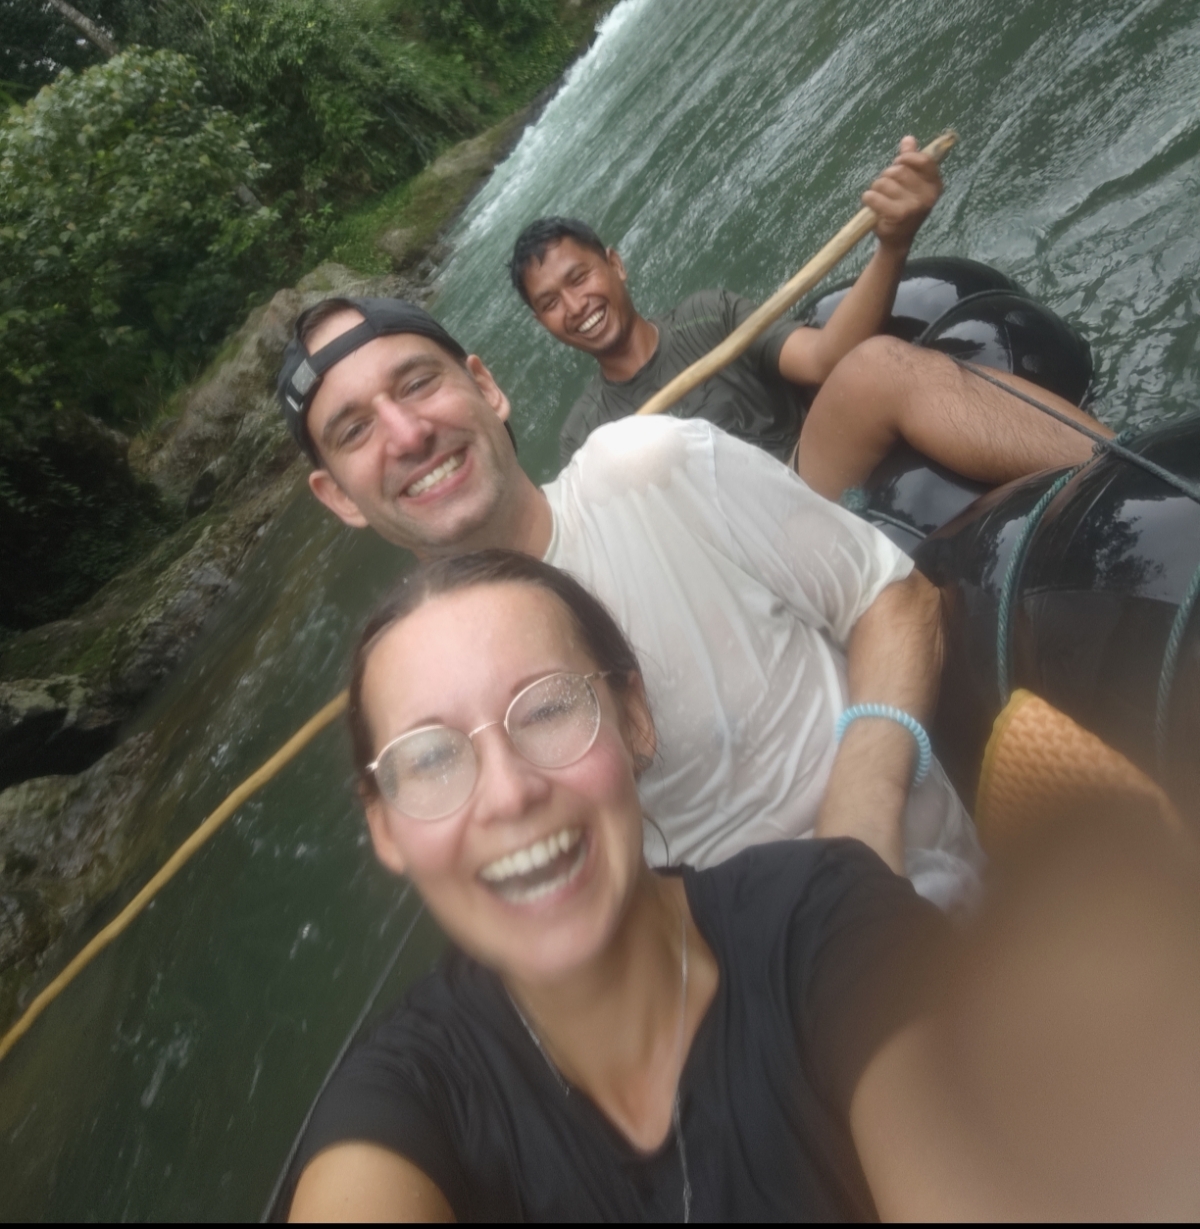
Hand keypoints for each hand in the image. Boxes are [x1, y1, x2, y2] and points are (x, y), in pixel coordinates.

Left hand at [862, 135, 942, 253]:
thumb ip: (911, 161)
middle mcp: (928, 195)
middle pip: (899, 170)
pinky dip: (868, 198)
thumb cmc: (904, 207)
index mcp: (935, 185)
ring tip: (878, 198)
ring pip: (884, 182)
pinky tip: (870, 203)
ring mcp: (914, 206)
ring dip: (875, 188)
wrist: (898, 240)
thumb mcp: (911, 184)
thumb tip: (908, 139)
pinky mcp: (898, 215)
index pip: (923, 160)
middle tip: (885, 188)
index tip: (898, 163)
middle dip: (886, 176)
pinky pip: (874, 196)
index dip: (906, 158)